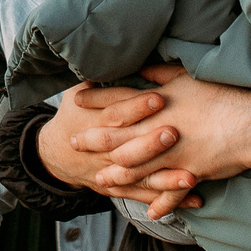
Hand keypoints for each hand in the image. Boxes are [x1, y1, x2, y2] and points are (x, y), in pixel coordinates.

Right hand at [34, 82, 202, 209]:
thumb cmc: (74, 116)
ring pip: (141, 178)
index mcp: (97, 121)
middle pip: (129, 147)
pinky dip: (169, 199)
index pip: (117, 113)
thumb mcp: (78, 93)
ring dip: (166, 180)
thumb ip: (98, 78)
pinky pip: (147, 195)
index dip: (136, 106)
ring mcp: (114, 172)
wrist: (55, 155)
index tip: (159, 97)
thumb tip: (109, 50)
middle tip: (175, 134)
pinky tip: (195, 199)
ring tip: (191, 178)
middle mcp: (106, 149)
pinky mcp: (121, 188)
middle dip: (152, 143)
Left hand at [90, 65, 250, 204]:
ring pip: (136, 167)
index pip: (119, 100)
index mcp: (158, 103)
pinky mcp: (189, 173)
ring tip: (100, 179)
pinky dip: (161, 203)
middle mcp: (159, 129)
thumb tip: (145, 67)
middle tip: (72, 142)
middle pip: (117, 135)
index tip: (76, 99)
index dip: (96, 99)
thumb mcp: (189, 77)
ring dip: (116, 175)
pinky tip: (150, 212)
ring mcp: (172, 154)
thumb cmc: (223, 95)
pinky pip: (170, 193)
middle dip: (93, 140)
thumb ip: (163, 74)